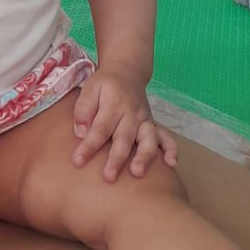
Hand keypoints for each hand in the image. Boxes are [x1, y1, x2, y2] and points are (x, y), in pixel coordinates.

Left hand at [72, 63, 177, 181]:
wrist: (126, 72)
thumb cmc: (104, 84)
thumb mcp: (90, 89)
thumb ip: (83, 110)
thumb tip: (81, 133)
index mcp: (113, 104)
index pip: (100, 128)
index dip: (89, 145)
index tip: (78, 161)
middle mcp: (131, 113)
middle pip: (124, 138)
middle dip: (117, 158)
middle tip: (109, 177)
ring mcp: (144, 119)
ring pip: (148, 139)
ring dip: (144, 156)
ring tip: (138, 173)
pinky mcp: (153, 124)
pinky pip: (166, 136)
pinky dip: (171, 149)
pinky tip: (171, 163)